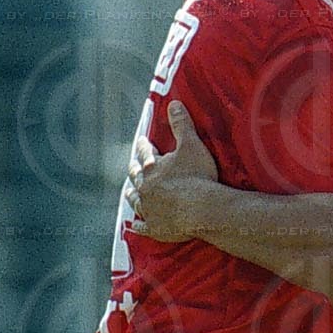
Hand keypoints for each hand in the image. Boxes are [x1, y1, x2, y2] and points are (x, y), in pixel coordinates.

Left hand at [125, 100, 218, 242]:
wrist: (202, 209)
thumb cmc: (198, 177)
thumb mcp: (192, 145)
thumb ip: (182, 125)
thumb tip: (173, 103)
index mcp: (153, 168)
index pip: (146, 153)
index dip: (144, 146)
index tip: (142, 142)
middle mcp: (146, 188)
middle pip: (136, 177)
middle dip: (135, 169)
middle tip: (133, 166)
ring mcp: (149, 209)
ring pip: (135, 200)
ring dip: (132, 195)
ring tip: (130, 192)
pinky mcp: (155, 228)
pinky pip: (143, 227)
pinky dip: (138, 225)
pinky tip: (133, 225)